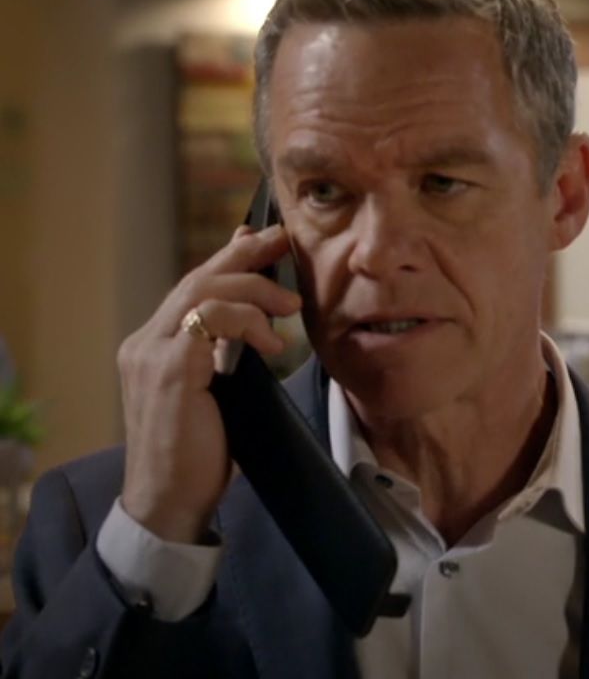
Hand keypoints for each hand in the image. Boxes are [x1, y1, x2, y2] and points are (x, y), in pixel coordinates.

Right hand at [117, 224, 299, 543]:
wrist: (171, 502)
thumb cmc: (201, 454)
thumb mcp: (220, 391)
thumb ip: (229, 353)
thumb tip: (258, 318)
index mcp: (154, 345)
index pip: (192, 286)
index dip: (229, 257)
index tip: (263, 239)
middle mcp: (145, 343)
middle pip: (197, 278)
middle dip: (245, 255)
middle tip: (285, 244)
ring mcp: (151, 354)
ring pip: (202, 289)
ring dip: (255, 289)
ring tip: (290, 308)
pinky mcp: (169, 370)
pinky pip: (209, 319)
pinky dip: (247, 320)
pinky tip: (271, 342)